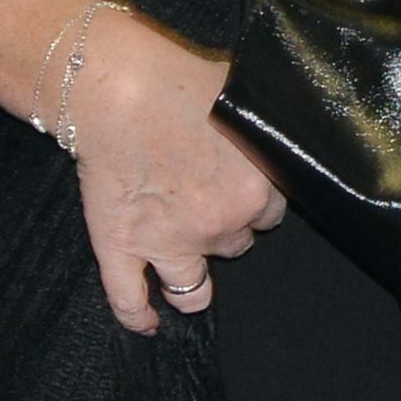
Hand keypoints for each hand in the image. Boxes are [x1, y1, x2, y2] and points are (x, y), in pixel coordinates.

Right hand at [61, 4, 287, 330]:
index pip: (273, 212)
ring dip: (193, 279)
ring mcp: (168, 244)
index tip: (242, 186)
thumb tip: (286, 125)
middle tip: (203, 199)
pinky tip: (148, 324)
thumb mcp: (243, 95)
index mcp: (256, 188)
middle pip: (236, 245)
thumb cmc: (178, 76)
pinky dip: (139, 317)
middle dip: (224, 228)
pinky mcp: (121, 247)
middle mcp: (219, 225)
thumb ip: (265, 126)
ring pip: (193, 287)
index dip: (256, 198)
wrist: (114, 81)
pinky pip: (130, 300)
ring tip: (188, 267)